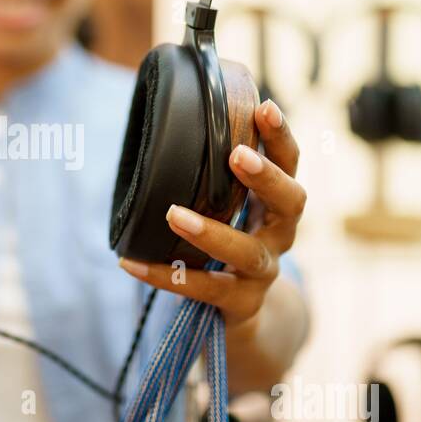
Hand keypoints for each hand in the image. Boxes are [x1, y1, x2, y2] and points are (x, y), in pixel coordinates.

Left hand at [117, 98, 304, 329]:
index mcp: (277, 205)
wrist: (246, 315)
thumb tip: (169, 120)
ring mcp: (263, 273)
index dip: (281, 138)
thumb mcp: (233, 209)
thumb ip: (217, 176)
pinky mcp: (241, 304)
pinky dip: (165, 275)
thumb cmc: (231, 244)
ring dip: (211, 231)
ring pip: (246, 252)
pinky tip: (129, 262)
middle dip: (267, 177)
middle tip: (238, 154)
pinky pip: (204, 290)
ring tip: (173, 214)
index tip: (265, 107)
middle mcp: (280, 236)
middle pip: (291, 203)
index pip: (291, 165)